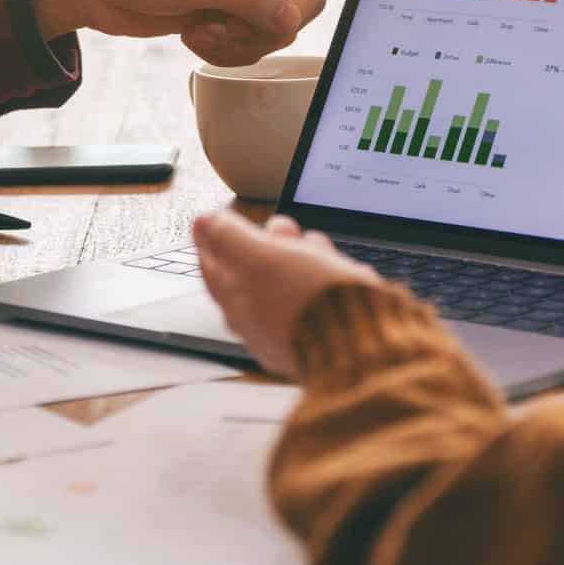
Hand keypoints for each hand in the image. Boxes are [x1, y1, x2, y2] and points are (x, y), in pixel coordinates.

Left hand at [20, 0, 428, 66]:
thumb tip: (289, 22)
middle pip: (307, 0)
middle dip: (270, 23)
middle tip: (224, 20)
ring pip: (280, 28)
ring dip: (241, 40)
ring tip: (198, 26)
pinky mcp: (227, 11)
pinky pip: (253, 44)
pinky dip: (225, 49)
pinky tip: (190, 35)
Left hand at [194, 212, 381, 377]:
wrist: (361, 342)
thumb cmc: (306, 303)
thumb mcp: (260, 258)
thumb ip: (228, 238)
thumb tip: (202, 223)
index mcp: (235, 305)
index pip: (213, 269)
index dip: (213, 240)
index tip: (213, 221)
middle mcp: (260, 323)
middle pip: (253, 274)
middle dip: (267, 243)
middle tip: (279, 227)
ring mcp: (291, 329)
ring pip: (288, 281)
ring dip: (299, 254)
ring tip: (312, 241)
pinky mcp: (323, 331)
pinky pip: (316, 295)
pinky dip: (322, 274)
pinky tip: (333, 264)